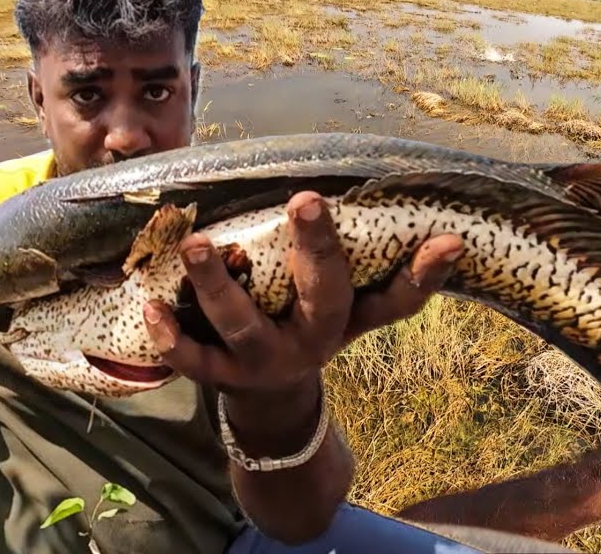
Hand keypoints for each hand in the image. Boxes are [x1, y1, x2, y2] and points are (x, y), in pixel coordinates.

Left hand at [142, 191, 462, 448]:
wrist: (273, 397)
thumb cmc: (312, 322)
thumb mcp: (349, 304)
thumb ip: (374, 262)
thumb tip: (426, 214)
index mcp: (352, 318)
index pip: (399, 299)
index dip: (424, 273)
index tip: (449, 240)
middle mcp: (316, 340)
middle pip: (325, 298)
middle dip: (317, 251)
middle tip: (307, 201)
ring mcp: (267, 361)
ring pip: (244, 325)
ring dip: (218, 285)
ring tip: (197, 243)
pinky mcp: (223, 375)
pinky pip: (194, 361)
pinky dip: (171, 338)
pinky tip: (151, 307)